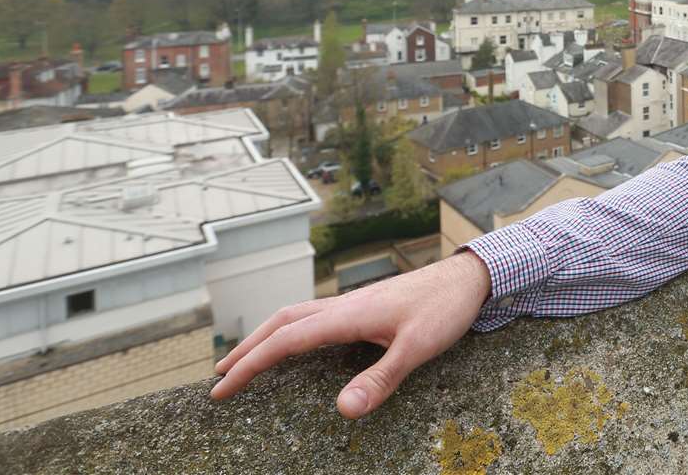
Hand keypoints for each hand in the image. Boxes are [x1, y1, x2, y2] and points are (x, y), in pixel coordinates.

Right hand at [210, 249, 492, 417]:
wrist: (469, 276)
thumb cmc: (445, 309)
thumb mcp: (417, 349)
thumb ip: (381, 379)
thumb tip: (342, 410)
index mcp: (347, 315)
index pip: (285, 341)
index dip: (250, 366)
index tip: (221, 389)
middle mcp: (343, 306)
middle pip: (280, 323)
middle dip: (247, 350)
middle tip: (218, 377)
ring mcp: (353, 304)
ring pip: (296, 315)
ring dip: (266, 338)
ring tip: (245, 361)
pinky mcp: (365, 306)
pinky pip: (314, 316)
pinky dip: (291, 331)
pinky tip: (297, 344)